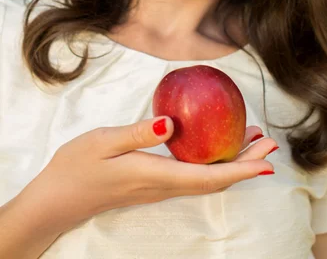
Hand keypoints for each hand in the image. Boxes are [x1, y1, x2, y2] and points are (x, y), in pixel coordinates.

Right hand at [22, 117, 275, 232]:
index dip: (240, 170)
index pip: (208, 177)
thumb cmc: (77, 167)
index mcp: (155, 175)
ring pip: (205, 178)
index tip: (266, 162)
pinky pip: (192, 175)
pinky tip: (212, 143)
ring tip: (250, 139)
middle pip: (214, 180)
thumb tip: (172, 124)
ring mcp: (158, 187)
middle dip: (245, 164)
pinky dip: (212, 162)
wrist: (57, 200)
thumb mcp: (103, 142)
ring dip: (231, 162)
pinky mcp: (152, 183)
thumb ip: (138, 133)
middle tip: (269, 144)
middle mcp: (163, 186)